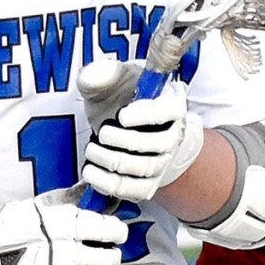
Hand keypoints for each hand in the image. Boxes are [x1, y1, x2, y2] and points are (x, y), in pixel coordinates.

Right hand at [0, 185, 127, 264]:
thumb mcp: (39, 207)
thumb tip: (94, 188)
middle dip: (106, 254)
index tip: (109, 235)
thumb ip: (71, 198)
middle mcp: (72, 254)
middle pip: (112, 257)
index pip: (113, 230)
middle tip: (93, 255)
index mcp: (69, 226)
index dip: (114, 232)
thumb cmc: (7, 232)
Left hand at [78, 59, 203, 200]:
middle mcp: (173, 134)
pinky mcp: (149, 183)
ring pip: (146, 169)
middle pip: (158, 145)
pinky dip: (110, 185)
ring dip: (113, 162)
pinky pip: (135, 191)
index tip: (121, 116)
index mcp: (171, 103)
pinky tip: (92, 172)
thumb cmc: (121, 96)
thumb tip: (95, 77)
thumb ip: (101, 74)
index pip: (166, 112)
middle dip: (123, 141)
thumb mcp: (113, 78)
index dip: (144, 116)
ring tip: (92, 150)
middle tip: (102, 133)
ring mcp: (163, 161)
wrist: (122, 122)